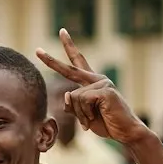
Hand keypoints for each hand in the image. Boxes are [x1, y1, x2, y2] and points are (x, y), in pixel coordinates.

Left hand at [36, 30, 162, 163]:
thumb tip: (65, 96)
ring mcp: (102, 83)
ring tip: (91, 120)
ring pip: (73, 97)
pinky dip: (85, 114)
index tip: (62, 31)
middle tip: (37, 50)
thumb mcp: (84, 115)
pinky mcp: (105, 90)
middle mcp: (97, 79)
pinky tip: (97, 116)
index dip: (69, 46)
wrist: (126, 131)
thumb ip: (72, 105)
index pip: (77, 61)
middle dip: (51, 61)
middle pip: (69, 69)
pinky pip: (82, 101)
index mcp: (91, 82)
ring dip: (80, 114)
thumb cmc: (107, 124)